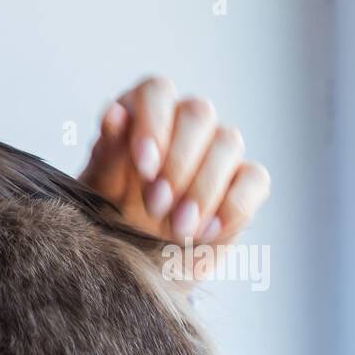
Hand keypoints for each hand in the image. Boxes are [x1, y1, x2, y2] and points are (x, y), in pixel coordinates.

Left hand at [79, 76, 270, 245]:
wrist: (133, 264)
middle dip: (179, 163)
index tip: (144, 165)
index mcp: (141, 113)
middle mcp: (181, 124)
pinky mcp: (243, 183)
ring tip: (177, 228)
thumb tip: (115, 113)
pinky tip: (205, 232)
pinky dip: (233, 207)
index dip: (154, 123)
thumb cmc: (110, 216)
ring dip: (203, 188)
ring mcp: (216, 151)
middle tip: (155, 205)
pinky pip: (255, 178)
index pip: (158, 90)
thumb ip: (108, 153)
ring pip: (229, 142)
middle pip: (199, 112)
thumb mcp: (99, 190)